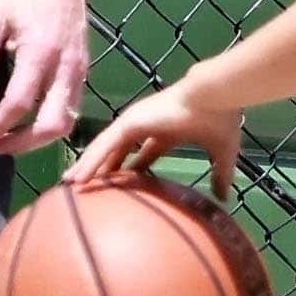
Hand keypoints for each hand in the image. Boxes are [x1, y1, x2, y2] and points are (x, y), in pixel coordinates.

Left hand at [0, 0, 89, 152]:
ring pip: (67, 122)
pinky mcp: (84, 70)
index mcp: (40, 53)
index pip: (18, 104)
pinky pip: (72, 108)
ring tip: (10, 139)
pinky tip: (29, 121)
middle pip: (51, 126)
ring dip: (38, 139)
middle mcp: (65, 67)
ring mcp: (80, 70)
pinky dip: (50, 123)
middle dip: (21, 144)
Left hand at [69, 80, 243, 196]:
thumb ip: (221, 175)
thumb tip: (224, 197)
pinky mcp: (130, 122)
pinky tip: (80, 176)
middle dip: (101, 167)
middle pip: (116, 151)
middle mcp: (146, 126)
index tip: (121, 184)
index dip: (131, 169)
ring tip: (71, 183)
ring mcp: (135, 122)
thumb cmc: (220, 120)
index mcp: (167, 133)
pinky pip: (105, 145)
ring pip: (105, 148)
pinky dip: (91, 160)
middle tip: (86, 184)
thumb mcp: (223, 154)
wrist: (216, 98)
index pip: (143, 155)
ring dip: (89, 165)